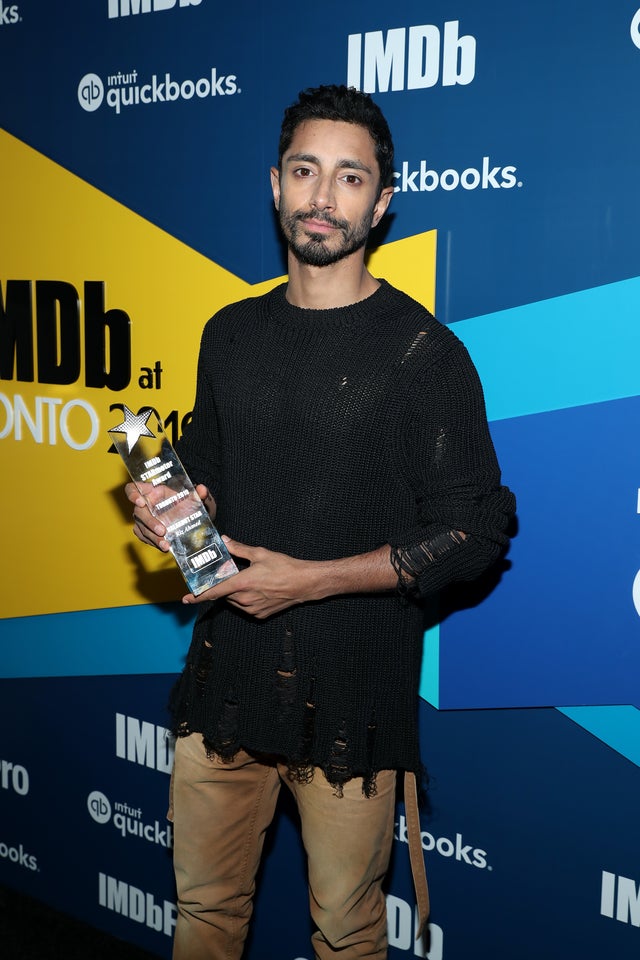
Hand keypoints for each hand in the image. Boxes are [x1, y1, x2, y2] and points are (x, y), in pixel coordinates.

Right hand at [125, 482, 214, 552]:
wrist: (190, 519)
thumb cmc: (188, 504)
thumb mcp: (196, 499)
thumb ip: (199, 494)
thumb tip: (202, 489)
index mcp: (152, 491)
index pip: (133, 488)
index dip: (132, 494)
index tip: (140, 502)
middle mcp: (144, 504)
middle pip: (138, 512)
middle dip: (149, 522)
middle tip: (162, 530)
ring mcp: (143, 518)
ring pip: (141, 527)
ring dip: (152, 537)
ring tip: (165, 545)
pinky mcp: (144, 531)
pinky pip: (144, 537)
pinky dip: (153, 542)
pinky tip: (164, 546)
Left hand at [182, 537, 318, 618]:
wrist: (304, 584)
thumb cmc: (284, 567)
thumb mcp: (260, 554)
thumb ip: (239, 549)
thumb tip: (225, 541)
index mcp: (242, 583)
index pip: (214, 592)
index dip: (197, 596)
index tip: (185, 598)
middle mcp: (244, 599)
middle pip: (224, 594)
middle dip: (224, 586)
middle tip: (233, 575)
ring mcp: (252, 609)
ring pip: (234, 601)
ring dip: (235, 592)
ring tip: (250, 580)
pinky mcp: (260, 615)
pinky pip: (246, 607)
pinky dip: (246, 599)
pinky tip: (259, 589)